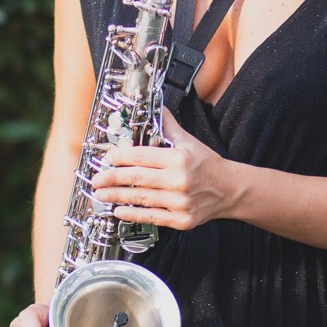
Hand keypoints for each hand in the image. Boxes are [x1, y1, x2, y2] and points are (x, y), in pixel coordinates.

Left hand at [93, 113, 242, 230]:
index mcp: (179, 158)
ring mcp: (180, 202)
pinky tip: (119, 211)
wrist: (230, 189)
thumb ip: (168, 126)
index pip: (142, 156)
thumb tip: (156, 106)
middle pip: (137, 178)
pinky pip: (152, 217)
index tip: (107, 158)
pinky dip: (133, 215)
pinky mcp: (181, 219)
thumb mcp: (189, 141)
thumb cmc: (208, 164)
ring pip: (141, 198)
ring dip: (117, 197)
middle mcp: (179, 180)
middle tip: (96, 179)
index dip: (120, 157)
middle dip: (112, 178)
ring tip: (101, 194)